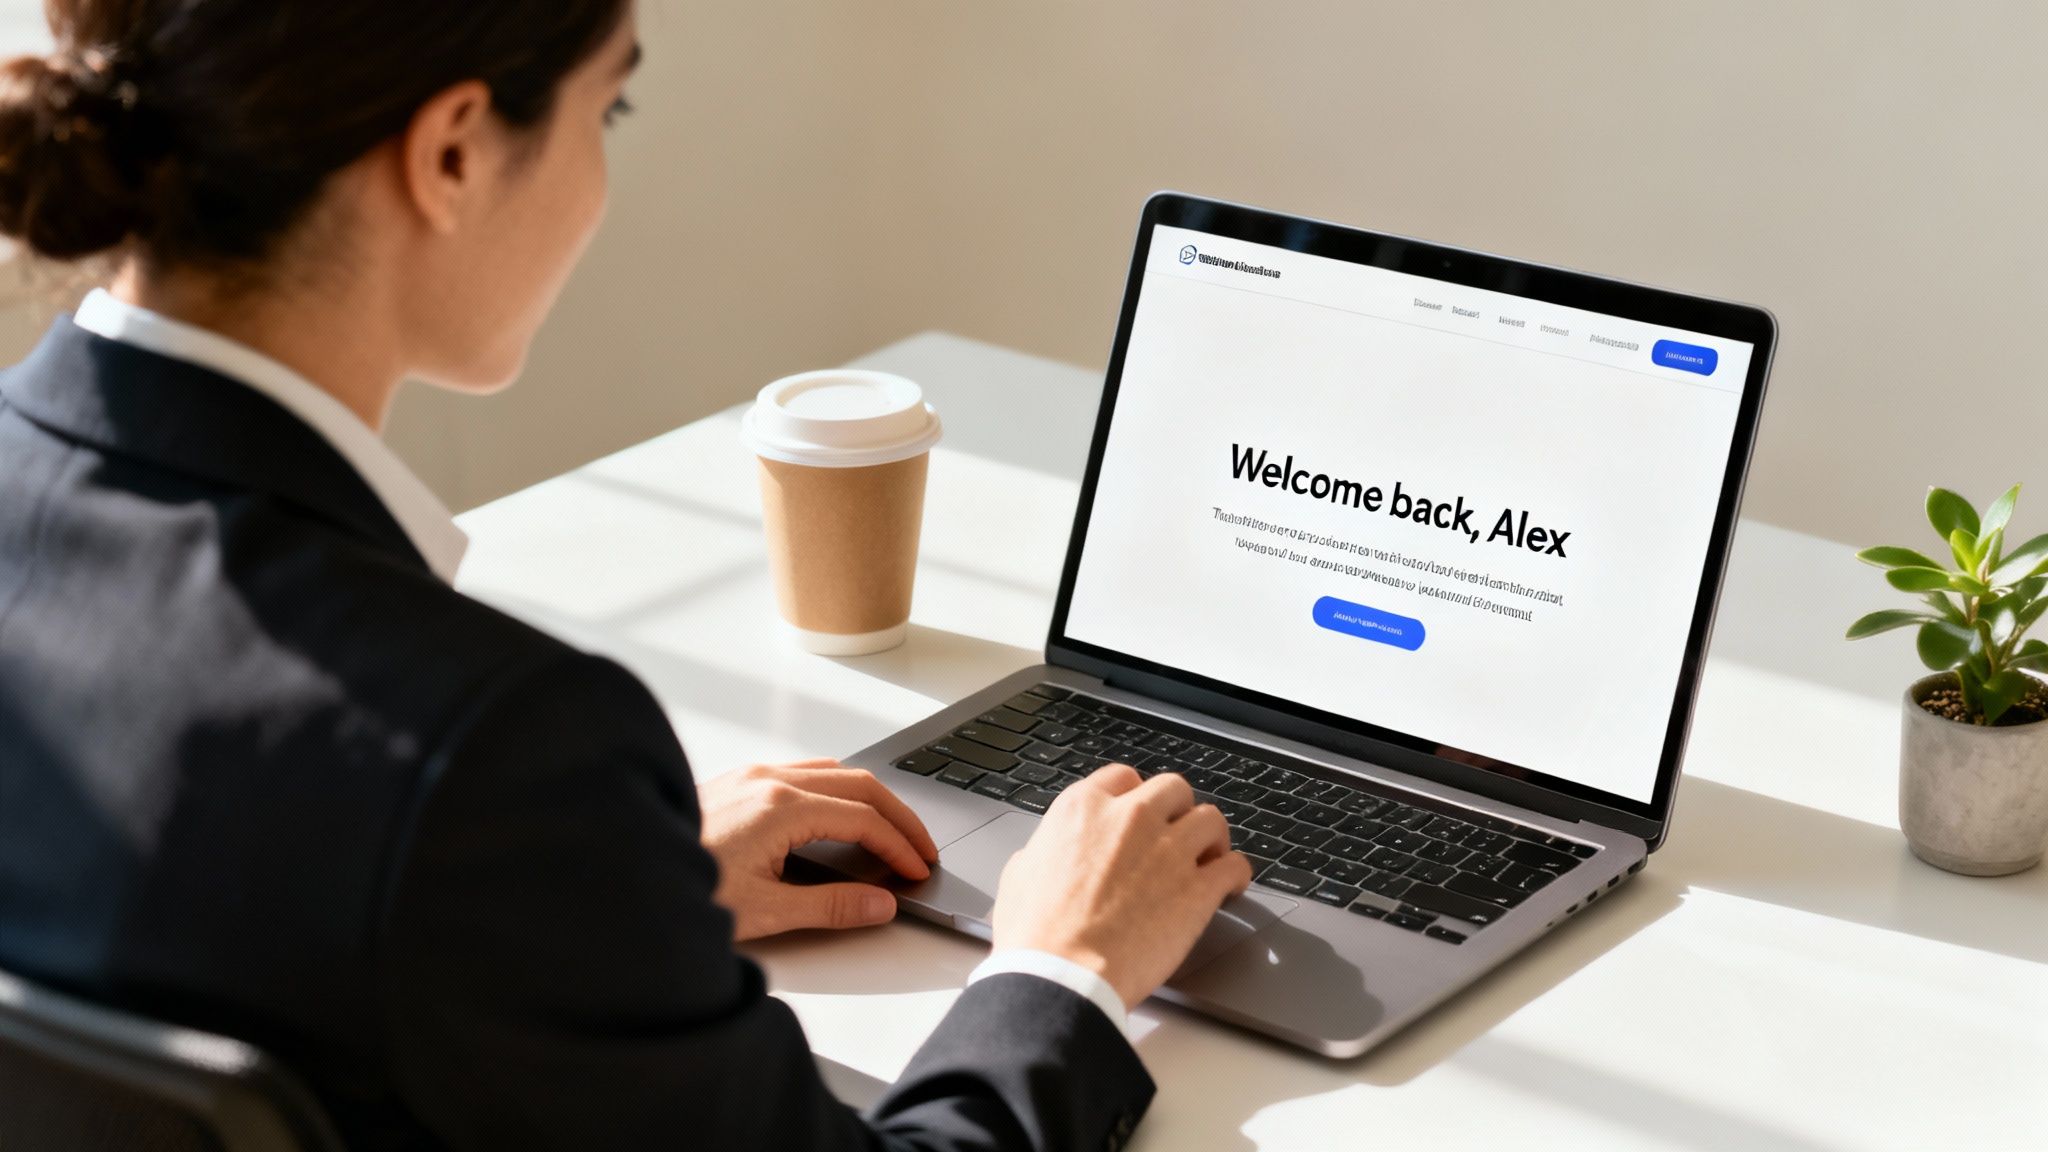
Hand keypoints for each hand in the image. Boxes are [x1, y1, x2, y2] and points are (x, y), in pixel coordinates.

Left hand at [698, 760, 939, 940]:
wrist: (621, 872)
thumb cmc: (679, 891)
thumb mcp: (764, 911)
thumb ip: (831, 907)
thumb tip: (881, 903)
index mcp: (781, 807)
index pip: (863, 819)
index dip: (899, 845)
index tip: (917, 870)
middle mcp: (769, 780)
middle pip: (859, 784)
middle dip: (898, 816)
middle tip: (920, 848)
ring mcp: (751, 775)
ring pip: (832, 771)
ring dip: (868, 799)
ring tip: (888, 832)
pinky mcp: (737, 781)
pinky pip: (803, 772)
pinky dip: (836, 791)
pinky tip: (837, 818)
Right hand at [991, 764, 1251, 1008]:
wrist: (1061, 975)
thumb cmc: (1036, 935)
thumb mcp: (1020, 874)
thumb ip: (1045, 851)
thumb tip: (1046, 854)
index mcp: (1084, 808)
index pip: (1124, 778)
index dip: (1136, 798)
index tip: (1141, 815)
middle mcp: (1131, 818)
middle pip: (1173, 789)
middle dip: (1177, 811)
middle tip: (1176, 835)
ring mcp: (1169, 850)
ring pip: (1211, 819)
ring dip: (1211, 838)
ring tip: (1209, 857)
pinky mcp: (1197, 889)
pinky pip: (1235, 865)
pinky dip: (1236, 874)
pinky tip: (1231, 886)